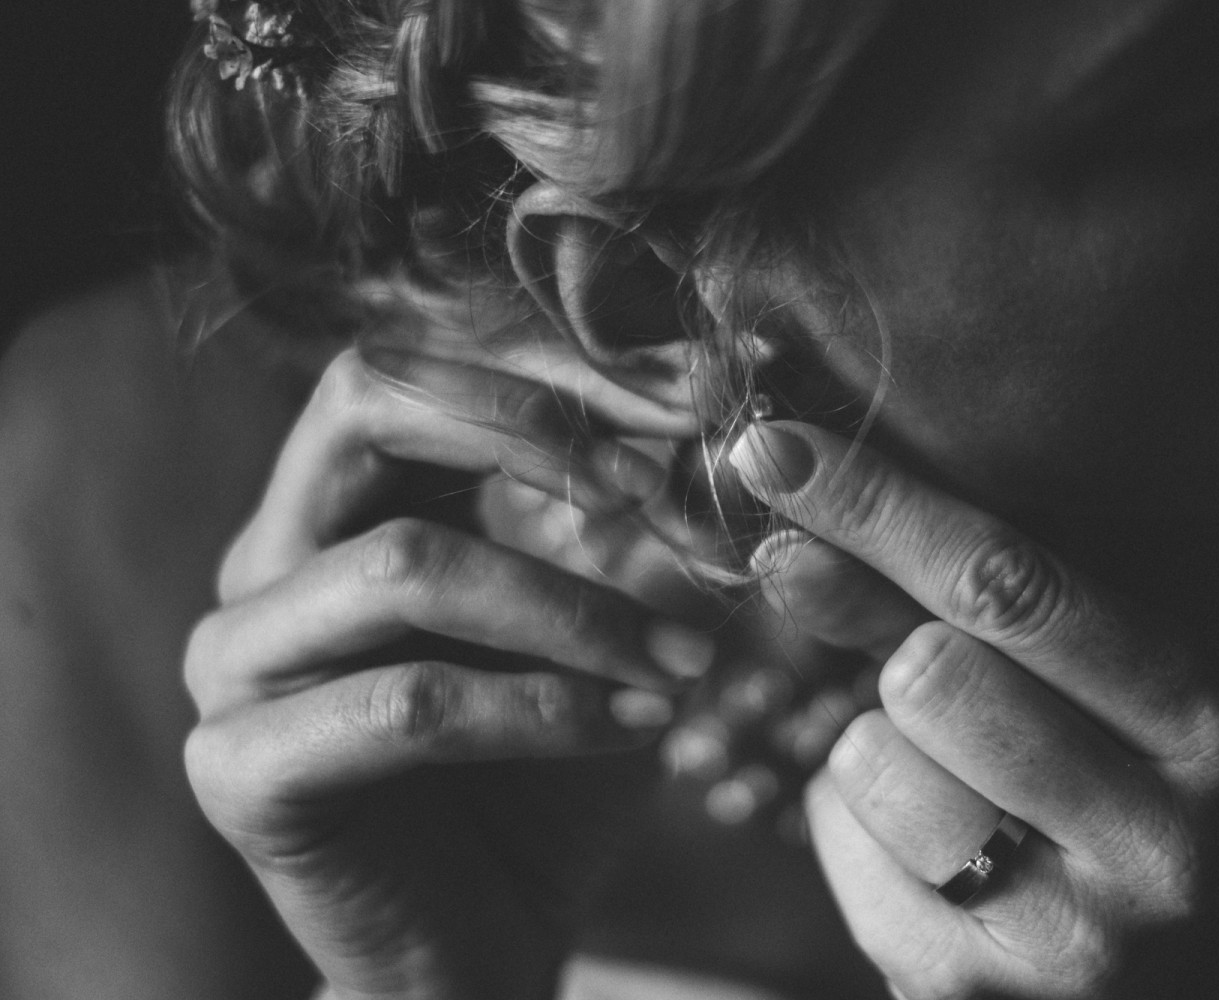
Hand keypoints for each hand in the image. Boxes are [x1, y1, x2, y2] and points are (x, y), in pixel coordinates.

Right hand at [184, 349, 712, 999]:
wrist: (482, 941)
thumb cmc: (547, 776)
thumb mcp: (604, 630)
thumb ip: (626, 533)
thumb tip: (697, 442)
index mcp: (340, 506)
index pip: (415, 376)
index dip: (547, 390)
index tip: (674, 442)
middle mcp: (272, 560)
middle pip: (361, 403)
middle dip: (526, 433)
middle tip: (648, 495)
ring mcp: (237, 659)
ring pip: (405, 564)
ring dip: (573, 608)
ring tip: (682, 664)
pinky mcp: (242, 767)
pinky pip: (409, 703)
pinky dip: (543, 707)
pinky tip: (639, 729)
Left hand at [728, 422, 1218, 998]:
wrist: (1129, 967)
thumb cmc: (1083, 772)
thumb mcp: (1055, 666)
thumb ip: (931, 588)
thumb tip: (785, 509)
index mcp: (1204, 719)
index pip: (1013, 583)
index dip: (876, 504)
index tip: (774, 447)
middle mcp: (1163, 843)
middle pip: (929, 672)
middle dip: (894, 654)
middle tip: (924, 675)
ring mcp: (1070, 945)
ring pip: (867, 760)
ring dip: (870, 747)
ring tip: (946, 782)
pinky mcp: (966, 998)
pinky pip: (833, 845)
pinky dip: (847, 824)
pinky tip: (919, 852)